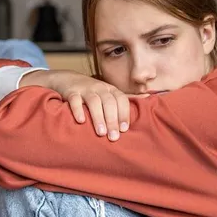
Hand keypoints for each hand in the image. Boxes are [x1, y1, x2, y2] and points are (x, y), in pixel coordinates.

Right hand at [20, 70, 143, 140]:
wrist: (67, 79)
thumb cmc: (92, 90)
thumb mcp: (109, 92)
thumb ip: (124, 98)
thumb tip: (148, 97)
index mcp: (111, 90)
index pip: (121, 100)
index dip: (124, 114)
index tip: (124, 129)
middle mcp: (100, 88)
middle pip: (109, 103)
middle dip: (112, 120)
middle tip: (113, 137)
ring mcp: (85, 89)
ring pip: (94, 102)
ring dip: (98, 117)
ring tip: (100, 132)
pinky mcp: (71, 92)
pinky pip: (75, 100)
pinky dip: (78, 110)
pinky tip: (81, 121)